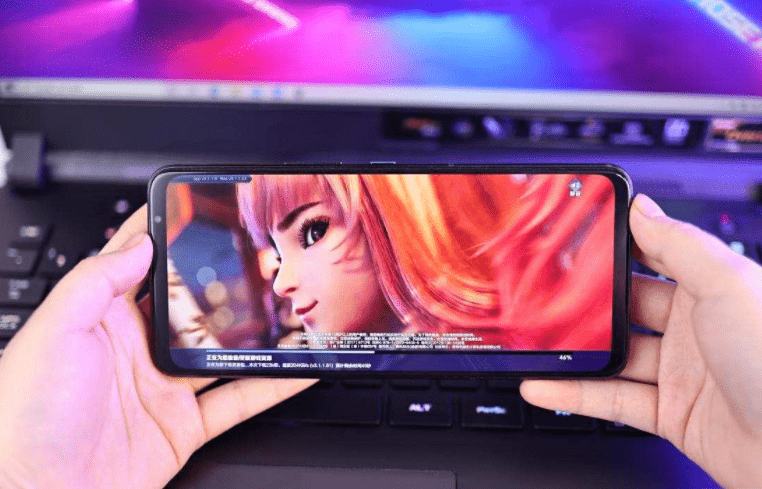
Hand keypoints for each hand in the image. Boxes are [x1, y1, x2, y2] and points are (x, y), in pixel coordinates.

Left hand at [0, 205, 316, 488]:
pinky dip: (270, 386)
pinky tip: (294, 369)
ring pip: (223, 351)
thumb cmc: (24, 419)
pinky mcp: (183, 425)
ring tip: (288, 312)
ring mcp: (163, 387)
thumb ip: (97, 281)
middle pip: (193, 306)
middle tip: (262, 261)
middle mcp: (136, 349)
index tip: (197, 208)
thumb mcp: (54, 332)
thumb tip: (140, 244)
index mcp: (101, 319)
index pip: (139, 263)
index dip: (166, 233)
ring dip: (257, 334)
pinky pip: (237, 400)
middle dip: (226, 283)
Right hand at [520, 194, 761, 488]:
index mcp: (713, 287)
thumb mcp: (730, 286)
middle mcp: (695, 327)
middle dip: (586, 302)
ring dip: (573, 352)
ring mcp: (681, 372)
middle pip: (624, 307)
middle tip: (545, 294)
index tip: (576, 237)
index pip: (654, 255)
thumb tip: (641, 209)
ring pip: (613, 355)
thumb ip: (680, 246)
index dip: (616, 244)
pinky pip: (613, 400)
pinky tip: (543, 384)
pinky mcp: (671, 413)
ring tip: (536, 342)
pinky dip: (576, 393)